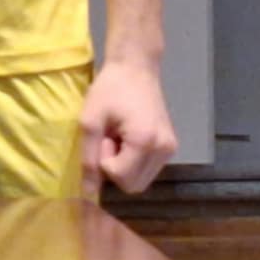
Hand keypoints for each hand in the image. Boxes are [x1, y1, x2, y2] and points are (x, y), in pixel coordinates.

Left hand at [79, 58, 176, 196]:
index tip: (103, 137)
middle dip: (115, 169)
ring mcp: (170, 150)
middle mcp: (164, 150)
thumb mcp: (90, 120)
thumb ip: (89, 157)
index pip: (120, 177)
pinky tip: (127, 139)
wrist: (135, 68)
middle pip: (134, 186)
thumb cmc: (109, 89)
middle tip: (109, 139)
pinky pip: (148, 170)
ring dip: (124, 166)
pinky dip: (133, 162)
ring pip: (141, 181)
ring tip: (118, 137)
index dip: (104, 162)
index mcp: (145, 142)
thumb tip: (88, 191)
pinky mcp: (170, 147)